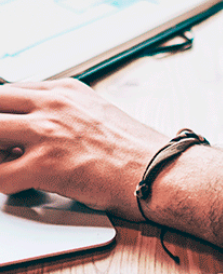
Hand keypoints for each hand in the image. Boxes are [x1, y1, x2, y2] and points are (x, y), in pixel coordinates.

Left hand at [0, 79, 165, 218]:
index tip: (3, 126)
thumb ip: (61, 112)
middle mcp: (54, 103)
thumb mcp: (94, 111)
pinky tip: (16, 185)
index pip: (11, 91)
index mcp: (65, 89)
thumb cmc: (131, 148)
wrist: (155, 167)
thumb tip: (33, 126)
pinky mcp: (45, 164)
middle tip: (2, 145)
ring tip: (8, 163)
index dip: (2, 112)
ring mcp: (48, 131)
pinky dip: (1, 181)